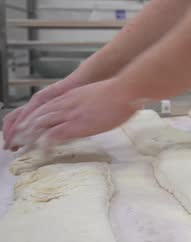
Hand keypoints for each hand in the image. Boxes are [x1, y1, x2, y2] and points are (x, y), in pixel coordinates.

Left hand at [9, 78, 143, 148]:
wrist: (125, 89)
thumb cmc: (120, 93)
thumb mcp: (98, 95)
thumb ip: (90, 103)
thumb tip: (94, 110)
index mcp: (70, 97)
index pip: (43, 108)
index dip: (31, 118)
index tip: (24, 127)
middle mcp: (65, 104)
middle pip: (36, 117)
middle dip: (23, 129)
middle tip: (14, 140)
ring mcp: (69, 114)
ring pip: (39, 125)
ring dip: (27, 137)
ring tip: (19, 147)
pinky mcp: (76, 124)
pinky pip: (53, 135)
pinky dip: (43, 144)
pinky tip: (40, 151)